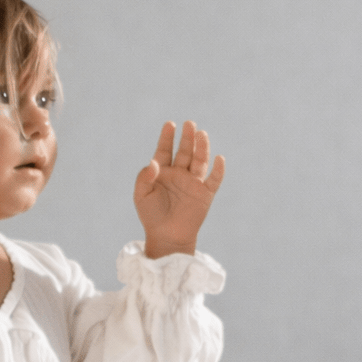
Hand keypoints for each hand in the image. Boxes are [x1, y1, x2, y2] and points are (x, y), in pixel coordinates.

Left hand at [134, 120, 224, 258]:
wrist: (166, 237)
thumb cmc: (151, 217)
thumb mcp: (141, 196)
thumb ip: (144, 178)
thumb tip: (153, 162)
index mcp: (163, 172)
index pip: (165, 150)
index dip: (167, 138)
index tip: (169, 125)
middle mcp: (179, 174)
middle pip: (185, 152)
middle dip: (187, 138)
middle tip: (189, 124)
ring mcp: (193, 183)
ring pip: (199, 161)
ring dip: (201, 148)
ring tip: (201, 134)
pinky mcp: (204, 194)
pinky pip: (214, 180)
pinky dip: (218, 170)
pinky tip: (219, 159)